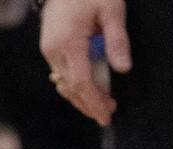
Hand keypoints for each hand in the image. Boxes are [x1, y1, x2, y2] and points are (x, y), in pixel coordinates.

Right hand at [40, 0, 131, 126]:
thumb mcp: (112, 9)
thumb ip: (117, 40)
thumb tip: (123, 69)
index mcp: (69, 41)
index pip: (81, 82)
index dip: (94, 101)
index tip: (106, 114)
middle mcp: (54, 49)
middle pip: (71, 88)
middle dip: (89, 103)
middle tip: (108, 112)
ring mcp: (49, 48)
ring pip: (64, 83)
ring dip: (81, 96)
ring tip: (101, 102)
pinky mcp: (49, 46)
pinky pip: (61, 72)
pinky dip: (74, 83)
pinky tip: (88, 87)